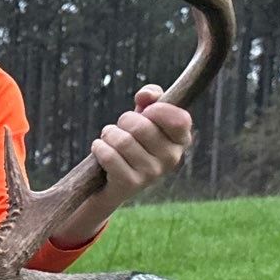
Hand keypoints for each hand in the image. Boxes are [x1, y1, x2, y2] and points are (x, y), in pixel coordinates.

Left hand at [88, 84, 193, 204]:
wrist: (112, 180)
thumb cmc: (133, 140)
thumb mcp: (145, 116)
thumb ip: (150, 98)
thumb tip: (145, 96)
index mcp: (180, 140)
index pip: (180, 120)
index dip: (160, 110)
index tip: (147, 111)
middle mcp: (171, 158)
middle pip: (142, 127)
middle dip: (124, 120)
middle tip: (122, 127)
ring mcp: (152, 173)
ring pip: (122, 141)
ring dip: (109, 134)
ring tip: (110, 138)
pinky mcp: (131, 183)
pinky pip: (109, 156)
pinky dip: (99, 148)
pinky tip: (101, 150)